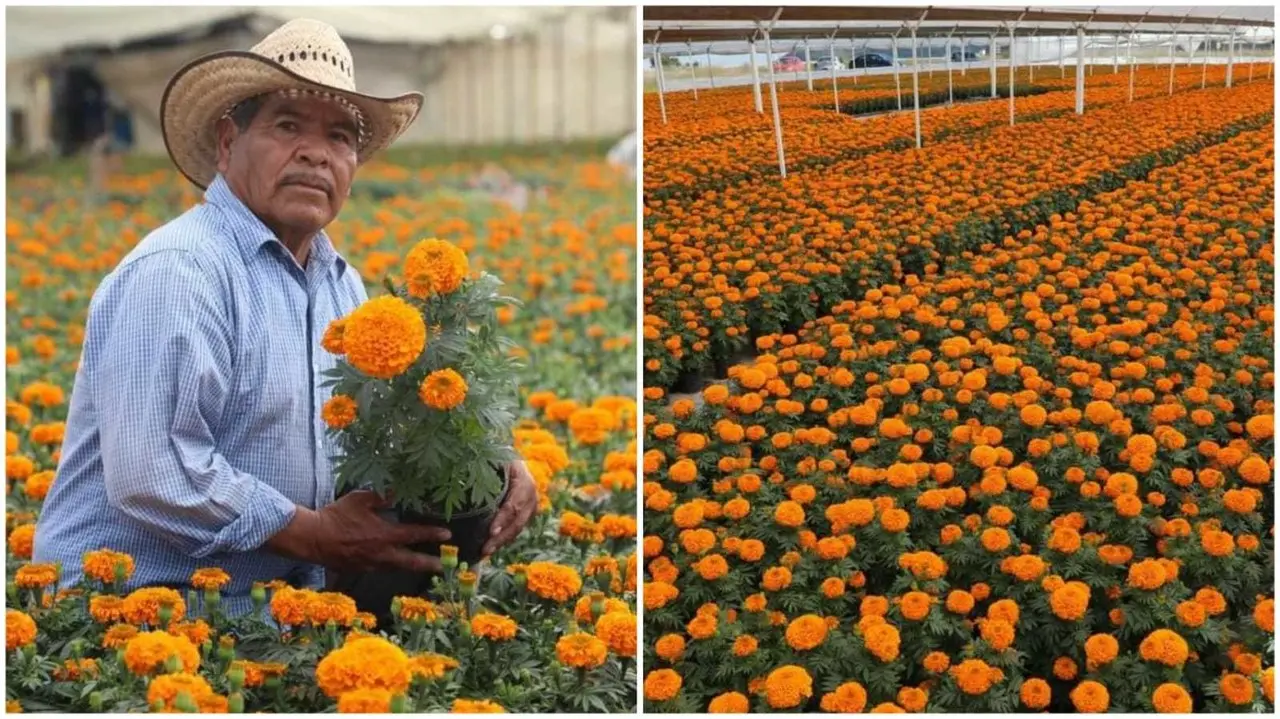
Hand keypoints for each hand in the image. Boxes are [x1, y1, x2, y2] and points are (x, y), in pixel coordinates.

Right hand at [266, 491, 450, 573]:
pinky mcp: (359, 570)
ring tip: (422, 566)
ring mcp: (370, 565)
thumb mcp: (360, 500)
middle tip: (443, 566)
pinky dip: (389, 565)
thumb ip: (381, 497)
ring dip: (409, 566)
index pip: (414, 535)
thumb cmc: (337, 516)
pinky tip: (392, 563)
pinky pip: (379, 569)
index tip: (447, 535)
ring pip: (396, 568)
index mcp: (384, 535)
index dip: (432, 534)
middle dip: (429, 564)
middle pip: (411, 561)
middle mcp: (381, 554)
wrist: (312, 538)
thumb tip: (397, 492)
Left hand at [481, 461, 538, 559]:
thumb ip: (483, 470)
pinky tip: (490, 547)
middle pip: (518, 521)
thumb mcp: (494, 458)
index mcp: (524, 480)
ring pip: (518, 527)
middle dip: (502, 537)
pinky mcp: (527, 513)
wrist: (511, 456)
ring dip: (502, 542)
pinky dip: (504, 538)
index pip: (514, 504)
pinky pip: (516, 528)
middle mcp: (532, 494)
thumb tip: (459, 480)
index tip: (491, 531)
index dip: (503, 519)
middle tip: (485, 549)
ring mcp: (531, 505)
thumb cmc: (498, 456)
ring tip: (485, 552)